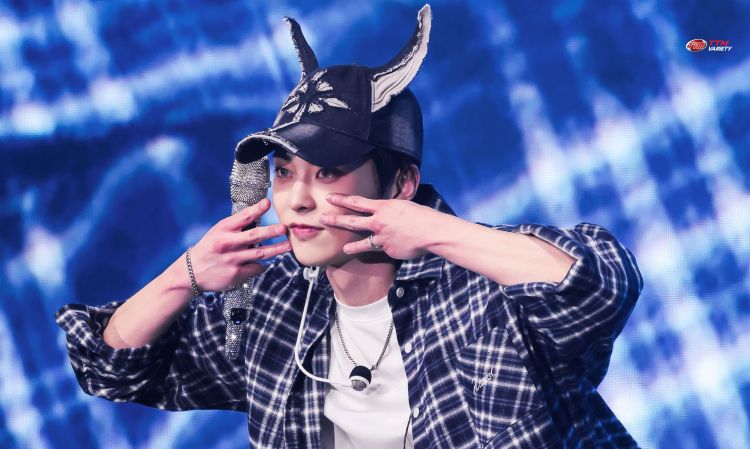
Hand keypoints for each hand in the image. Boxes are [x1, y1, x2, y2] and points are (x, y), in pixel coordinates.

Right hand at [189, 198, 290, 291]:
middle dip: (272, 231)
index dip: (257, 209)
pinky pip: (256, 268)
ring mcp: (233, 259)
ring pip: (260, 253)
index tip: (268, 203)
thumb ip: (236, 227)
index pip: (243, 217)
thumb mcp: (217, 233)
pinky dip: (262, 265)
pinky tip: (266, 263)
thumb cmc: (208, 249)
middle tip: (284, 228)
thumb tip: (257, 217)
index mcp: (223, 229)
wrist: (191, 272)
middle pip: (255, 235)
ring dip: (277, 249)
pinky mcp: (236, 274)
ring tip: (289, 245)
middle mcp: (228, 243)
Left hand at [319, 193, 437, 259]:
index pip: (357, 202)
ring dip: (351, 246)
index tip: (330, 198)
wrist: (431, 231)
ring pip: (363, 242)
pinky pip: (385, 250)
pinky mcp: (388, 251)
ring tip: (343, 249)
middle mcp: (378, 222)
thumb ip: (391, 210)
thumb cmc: (422, 216)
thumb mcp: (404, 206)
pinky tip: (398, 248)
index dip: (342, 199)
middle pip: (352, 221)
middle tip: (322, 218)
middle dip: (335, 219)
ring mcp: (382, 238)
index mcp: (382, 207)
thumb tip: (385, 212)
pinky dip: (389, 249)